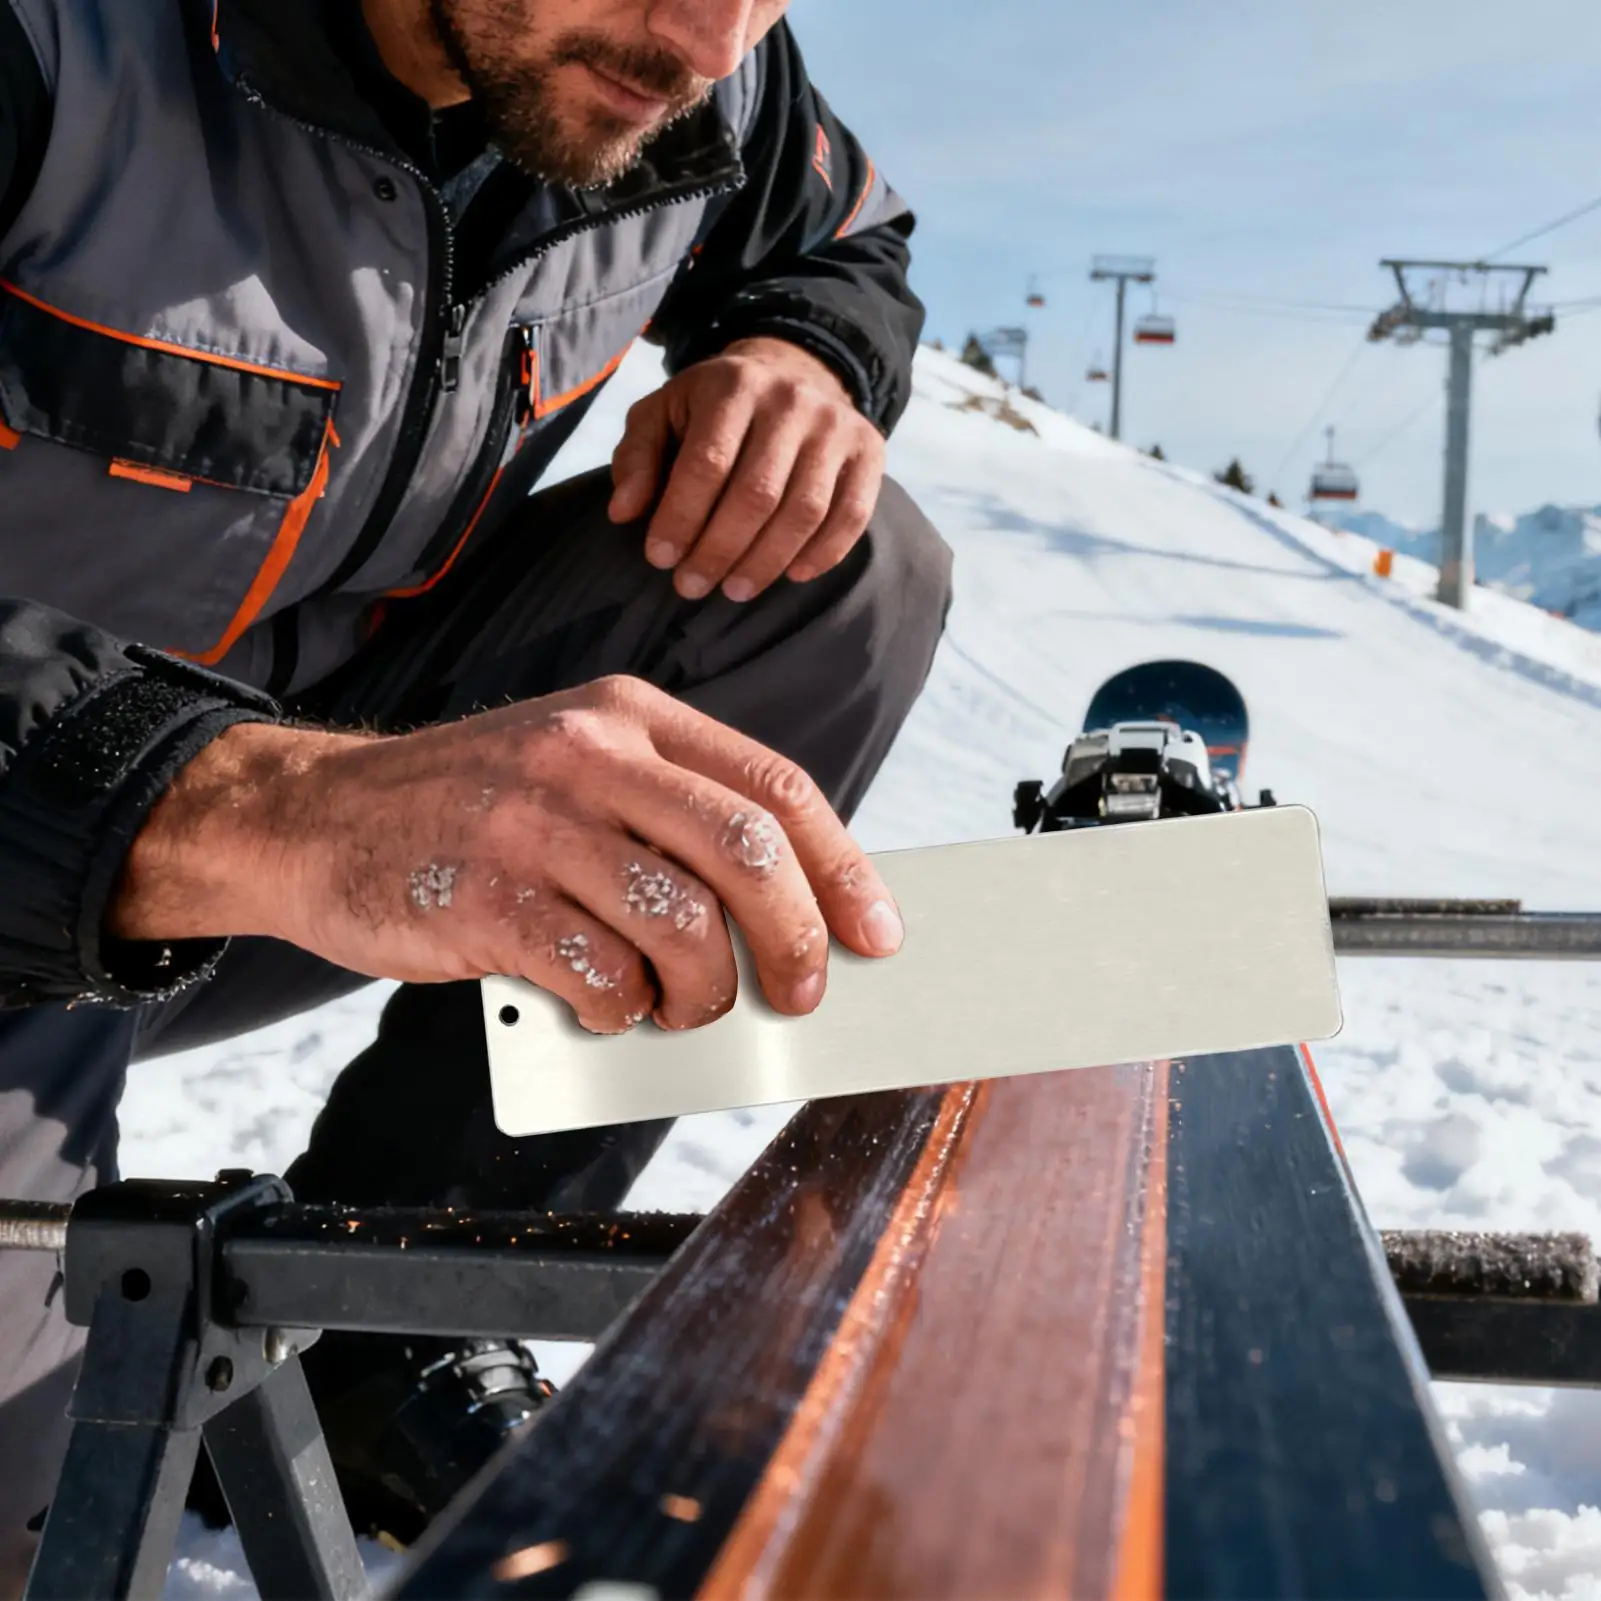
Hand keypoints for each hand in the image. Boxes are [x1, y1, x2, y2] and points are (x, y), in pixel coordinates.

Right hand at [109, 678, 903, 1033]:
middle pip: (746, 852)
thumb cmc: (471, 813)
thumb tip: (786, 919)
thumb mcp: (575, 774)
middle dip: (794, 939)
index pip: (773, 789)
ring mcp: (532, 822)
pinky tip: (604, 1006)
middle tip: (800, 993)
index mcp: (629, 718)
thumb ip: (668, 825)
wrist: (312, 818)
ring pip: (680, 923)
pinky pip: (597, 973)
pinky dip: (621, 1009)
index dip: (842, 868)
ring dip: (702, 991)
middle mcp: (589, 755)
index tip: (878, 931)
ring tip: (683, 1008)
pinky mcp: (482, 897)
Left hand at [608, 336, 885, 603]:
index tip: (660, 559)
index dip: (681, 518)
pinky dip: (824, 553)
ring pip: (804, 510)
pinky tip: (792, 575)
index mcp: (733, 386)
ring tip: (734, 591)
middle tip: (692, 587)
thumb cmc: (714, 408)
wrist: (791, 372)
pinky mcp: (869, 449)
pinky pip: (851, 515)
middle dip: (719, 550)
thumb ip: (637, 458)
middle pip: (756, 494)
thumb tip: (624, 512)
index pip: (707, 464)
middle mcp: (790, 401)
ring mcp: (836, 425)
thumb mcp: (663, 415)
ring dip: (766, 562)